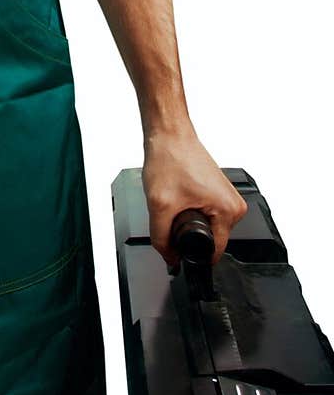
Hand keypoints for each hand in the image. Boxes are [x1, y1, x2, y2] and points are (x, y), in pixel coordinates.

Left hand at [142, 123, 248, 267]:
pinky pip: (207, 214)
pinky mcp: (220, 192)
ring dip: (189, 220)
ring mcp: (228, 198)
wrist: (169, 135)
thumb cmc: (170, 159)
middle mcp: (234, 205)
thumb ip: (161, 239)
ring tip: (178, 199)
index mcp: (228, 210)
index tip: (177, 247)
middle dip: (188, 232)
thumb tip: (170, 258)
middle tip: (174, 211)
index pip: (213, 251)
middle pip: (210, 239)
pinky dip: (191, 210)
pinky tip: (181, 195)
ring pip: (207, 227)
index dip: (192, 254)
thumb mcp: (159, 205)